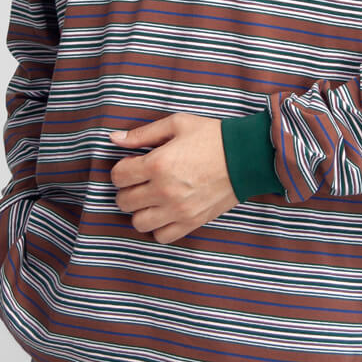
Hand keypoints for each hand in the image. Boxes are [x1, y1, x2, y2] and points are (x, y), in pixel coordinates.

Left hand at [107, 112, 239, 243]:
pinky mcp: (192, 222)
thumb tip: (114, 139)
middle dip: (127, 189)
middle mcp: (164, 190)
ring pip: (139, 223)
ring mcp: (178, 210)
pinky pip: (162, 236)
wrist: (247, 156)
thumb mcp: (177, 125)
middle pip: (124, 201)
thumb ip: (142, 134)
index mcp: (158, 164)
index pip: (118, 176)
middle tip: (141, 181)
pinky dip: (158, 227)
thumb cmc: (212, 137)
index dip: (121, 169)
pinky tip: (164, 213)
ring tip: (151, 199)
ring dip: (140, 211)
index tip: (133, 165)